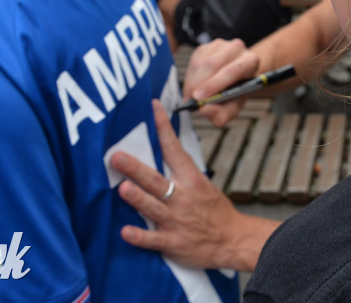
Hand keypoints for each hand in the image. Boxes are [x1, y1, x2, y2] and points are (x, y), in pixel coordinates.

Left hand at [111, 100, 277, 270]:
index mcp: (191, 179)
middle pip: (156, 180)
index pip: (174, 149)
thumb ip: (180, 171)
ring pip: (153, 207)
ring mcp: (177, 221)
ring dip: (138, 198)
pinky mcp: (173, 243)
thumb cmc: (215, 210)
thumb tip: (159, 150)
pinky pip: (153, 240)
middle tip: (116, 156)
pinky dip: (140, 236)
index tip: (152, 107)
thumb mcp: (202, 184)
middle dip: (136, 168)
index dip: (163, 127)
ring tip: (123, 188)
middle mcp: (182, 197)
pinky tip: (125, 232)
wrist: (233, 240)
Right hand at [184, 39, 260, 126]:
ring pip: (201, 62)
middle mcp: (237, 48)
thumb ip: (220, 115)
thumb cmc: (234, 94)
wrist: (234, 80)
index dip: (213, 85)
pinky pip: (193, 60)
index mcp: (250, 61)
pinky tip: (193, 87)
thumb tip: (205, 110)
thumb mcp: (232, 109)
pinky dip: (190, 77)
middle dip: (199, 84)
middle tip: (190, 100)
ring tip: (191, 97)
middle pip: (213, 64)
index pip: (231, 71)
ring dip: (192, 82)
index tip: (199, 99)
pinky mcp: (206, 46)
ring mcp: (221, 45)